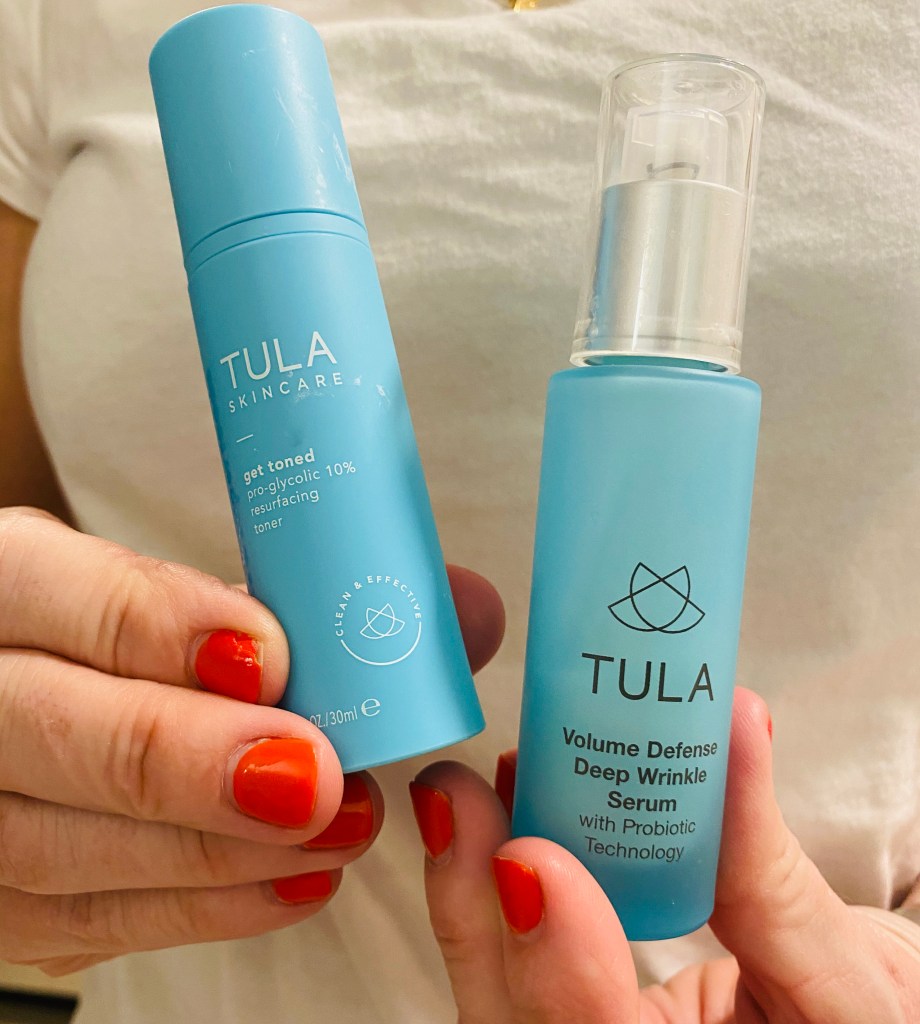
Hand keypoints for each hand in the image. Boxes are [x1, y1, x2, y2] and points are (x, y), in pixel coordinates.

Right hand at [0, 507, 500, 975]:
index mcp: (1, 579)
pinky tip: (293, 883)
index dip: (162, 627)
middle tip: (321, 777)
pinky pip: (80, 922)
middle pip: (44, 732)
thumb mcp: (173, 582)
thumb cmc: (113, 634)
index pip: (55, 592)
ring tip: (338, 829)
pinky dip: (195, 907)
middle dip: (189, 759)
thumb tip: (469, 609)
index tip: (275, 655)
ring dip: (212, 849)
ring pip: (58, 849)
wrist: (27, 695)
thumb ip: (300, 591)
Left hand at [410, 688, 919, 1021]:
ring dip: (468, 887)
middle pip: (516, 1023)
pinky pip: (511, 964)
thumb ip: (774, 869)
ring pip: (498, 995)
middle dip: (473, 909)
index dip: (558, 969)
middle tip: (457, 797)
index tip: (530, 862)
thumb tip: (734, 722)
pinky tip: (499, 811)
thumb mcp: (855, 975)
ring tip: (464, 790)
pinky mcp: (570, 1005)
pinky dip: (488, 887)